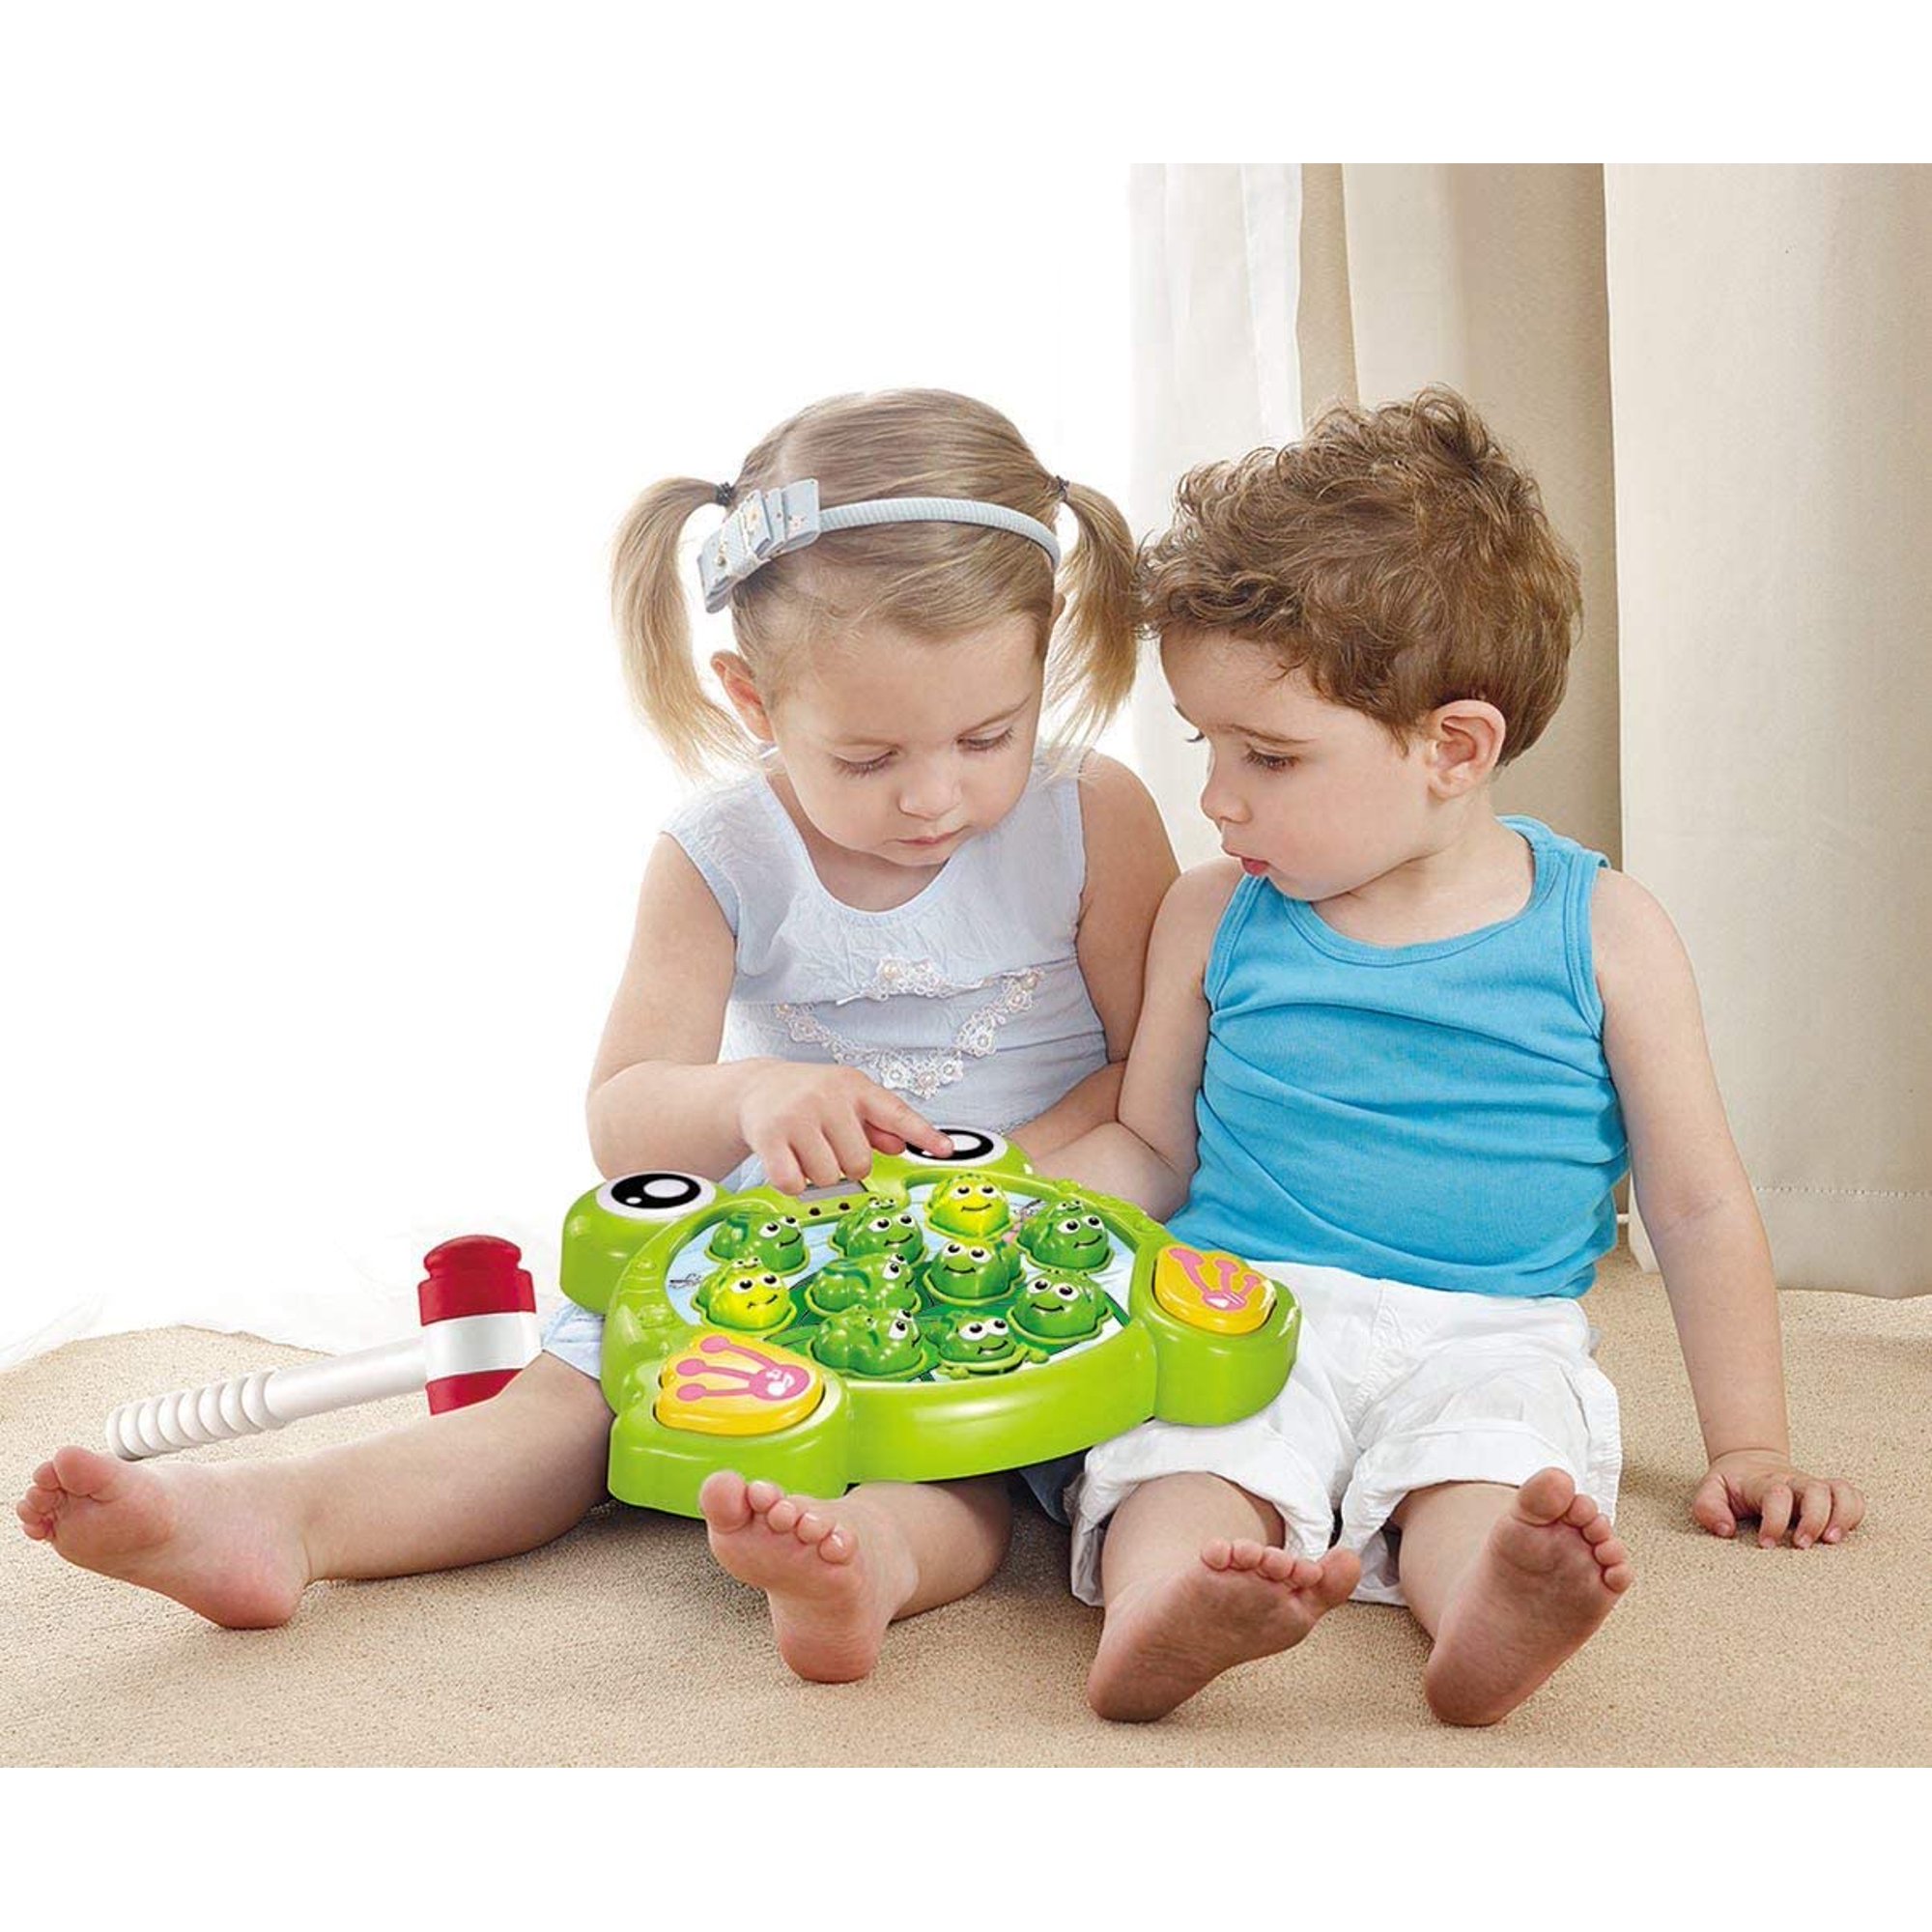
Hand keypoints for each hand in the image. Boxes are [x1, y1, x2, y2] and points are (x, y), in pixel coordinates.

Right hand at [737, 1063, 951, 1194]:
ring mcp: (798, 1116)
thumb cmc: (808, 1096)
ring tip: (805, 1150)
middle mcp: (828, 1097)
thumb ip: (877, 1124)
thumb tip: (902, 1146)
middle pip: (859, 1163)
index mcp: (855, 1087)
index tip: (946, 1149)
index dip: (923, 1134)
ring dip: (817, 1174)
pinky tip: (787, 1161)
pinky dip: (792, 1183)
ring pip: (827, 1177)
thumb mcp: (846, 1099)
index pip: (897, 1113)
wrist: (756, 1086)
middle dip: (846, 1165)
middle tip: (828, 1147)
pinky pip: (794, 1183)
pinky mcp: (770, 1136)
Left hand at [1692, 1449, 1865, 1548]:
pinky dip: (1855, 1513)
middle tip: (1801, 1546)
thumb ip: (1708, 1507)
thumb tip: (1725, 1530)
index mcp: (1764, 1483)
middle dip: (1813, 1520)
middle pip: (1816, 1490)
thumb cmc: (1732, 1485)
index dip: (1774, 1521)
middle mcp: (1794, 1483)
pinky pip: (1853, 1497)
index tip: (1766, 1543)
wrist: (1749, 1462)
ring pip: (1840, 1492)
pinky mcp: (1828, 1495)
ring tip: (1831, 1541)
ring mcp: (1813, 1487)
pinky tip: (1841, 1533)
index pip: (1776, 1495)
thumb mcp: (1710, 1490)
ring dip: (1842, 1517)